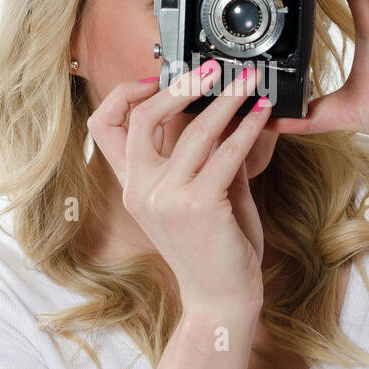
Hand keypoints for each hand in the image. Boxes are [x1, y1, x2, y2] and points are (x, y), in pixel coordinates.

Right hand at [86, 61, 269, 313]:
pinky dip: (248, 128)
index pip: (105, 128)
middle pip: (143, 117)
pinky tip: (262, 114)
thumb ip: (207, 157)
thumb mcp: (203, 196)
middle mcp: (141, 190)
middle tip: (213, 69)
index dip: (124, 94)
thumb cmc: (215, 251)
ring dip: (227, 100)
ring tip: (249, 83)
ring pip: (195, 131)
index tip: (155, 77)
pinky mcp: (198, 205)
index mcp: (134, 187)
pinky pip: (227, 153)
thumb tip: (225, 114)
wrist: (221, 299)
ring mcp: (166, 197)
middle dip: (180, 85)